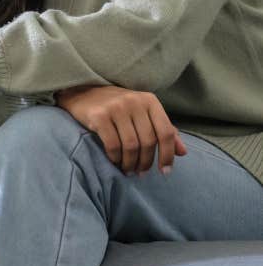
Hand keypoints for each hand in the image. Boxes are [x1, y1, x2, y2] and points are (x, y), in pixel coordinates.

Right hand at [55, 85, 186, 174]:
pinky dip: (116, 158)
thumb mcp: (142, 113)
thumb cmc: (116, 106)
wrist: (81, 93)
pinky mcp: (99, 116)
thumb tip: (183, 153)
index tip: (164, 171)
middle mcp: (134, 102)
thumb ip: (163, 130)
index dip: (167, 155)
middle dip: (146, 162)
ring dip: (130, 163)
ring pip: (131, 146)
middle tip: (140, 172)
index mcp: (149, 100)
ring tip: (128, 170)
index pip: (166, 132)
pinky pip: (113, 145)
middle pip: (148, 142)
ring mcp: (115, 107)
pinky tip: (115, 161)